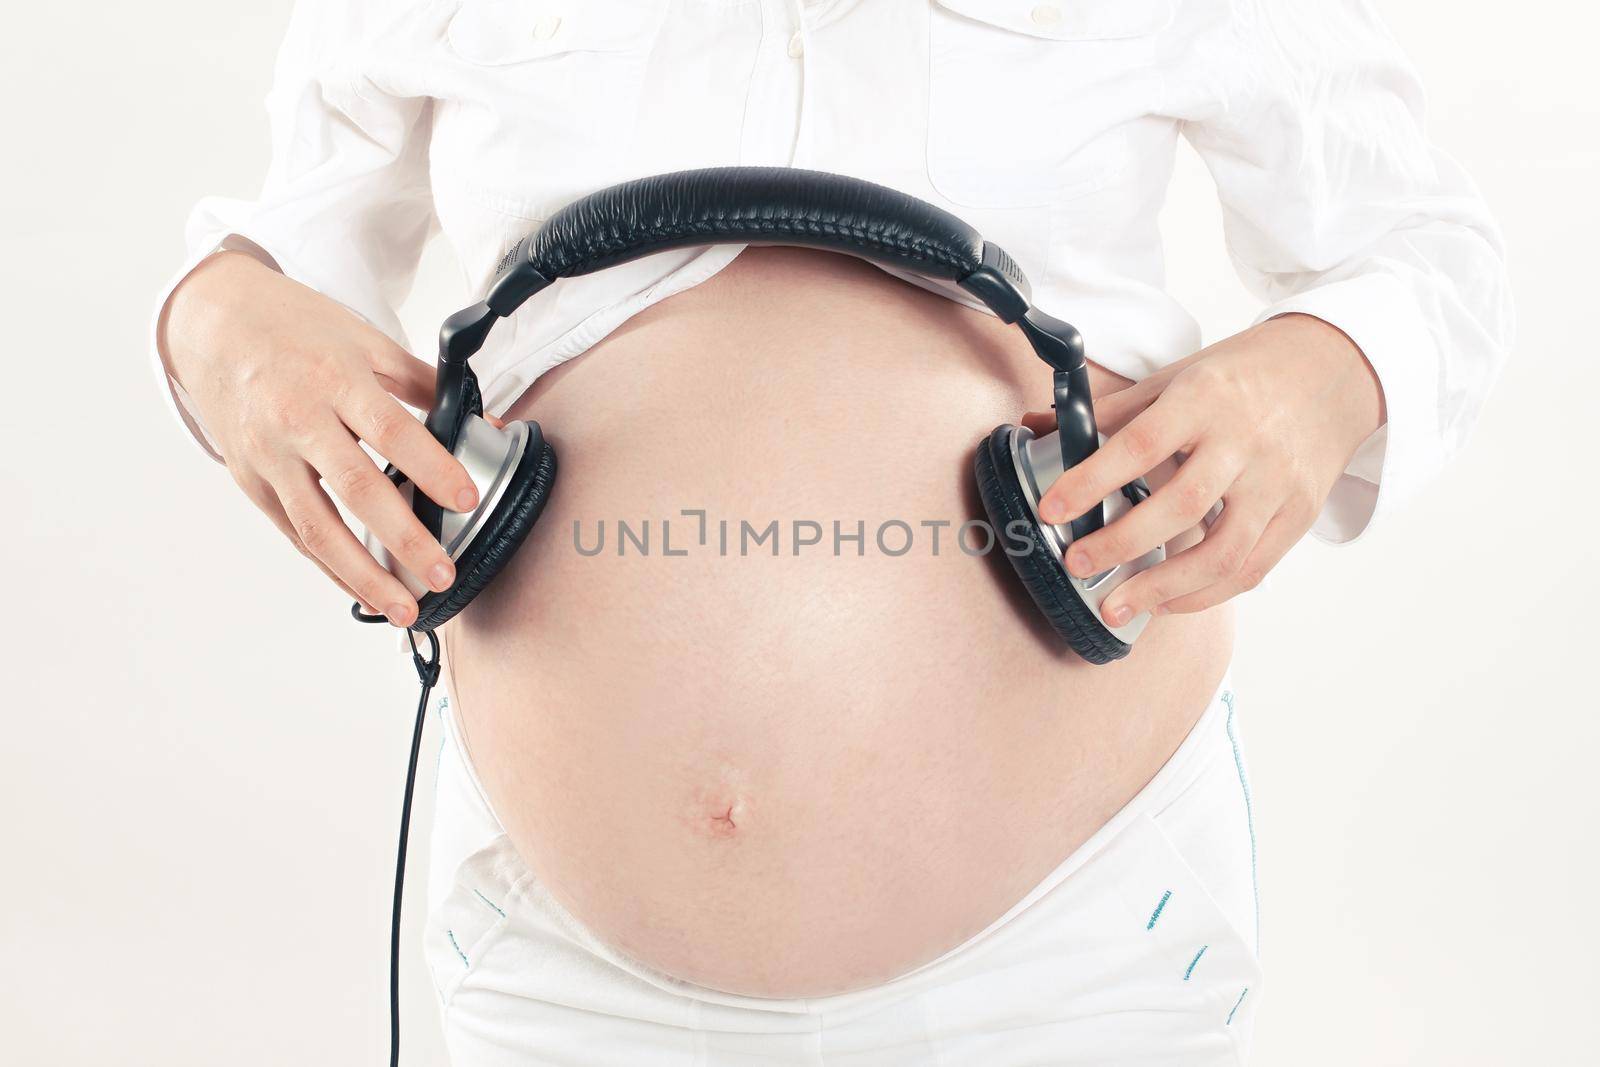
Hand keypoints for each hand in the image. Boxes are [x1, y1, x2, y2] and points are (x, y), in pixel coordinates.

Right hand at [162, 251, 478, 625]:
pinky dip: (331, 569)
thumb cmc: (299, 331)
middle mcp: (299, 420)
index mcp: (335, 378)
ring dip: (364, 576)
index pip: (392, 430)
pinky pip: (296, 534)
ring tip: (404, 609)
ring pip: (318, 528)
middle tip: (442, 575)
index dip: (432, 467)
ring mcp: (270, 455)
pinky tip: (363, 592)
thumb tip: (483, 421)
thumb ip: (424, 383)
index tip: (466, 500)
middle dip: (404, 539)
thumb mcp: (366, 341)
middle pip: (357, 488)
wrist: (217, 324)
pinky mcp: (251, 481)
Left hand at [1029, 313, 1384, 624]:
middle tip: (1077, 564)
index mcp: (1204, 399)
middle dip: (1122, 544)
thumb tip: (1037, 428)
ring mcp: (1276, 483)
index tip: (1051, 509)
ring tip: (1116, 606)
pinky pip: (1251, 568)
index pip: (1139, 445)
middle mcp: (1244, 442)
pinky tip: (1166, 602)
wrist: (1333, 368)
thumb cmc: (1243, 375)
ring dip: (1164, 588)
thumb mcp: (1177, 377)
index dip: (1092, 481)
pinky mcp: (1299, 514)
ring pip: (1222, 551)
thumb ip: (1111, 411)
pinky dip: (1205, 594)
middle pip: (1180, 506)